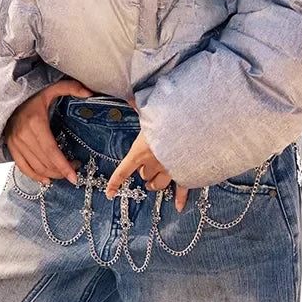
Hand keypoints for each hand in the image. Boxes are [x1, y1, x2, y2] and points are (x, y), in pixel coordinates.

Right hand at [5, 78, 93, 185]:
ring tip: (64, 172)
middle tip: (74, 168)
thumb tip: (90, 93)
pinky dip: (35, 176)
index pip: (51, 151)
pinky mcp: (11, 147)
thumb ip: (71, 88)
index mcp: (36, 122)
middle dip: (61, 170)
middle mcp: (24, 135)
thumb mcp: (51, 88)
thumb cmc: (32, 94)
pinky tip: (46, 179)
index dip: (63, 166)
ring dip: (51, 174)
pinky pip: (23, 167)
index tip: (74, 177)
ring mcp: (15, 142)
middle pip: (45, 161)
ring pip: (36, 167)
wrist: (9, 96)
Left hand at [104, 96, 189, 211]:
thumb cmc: (168, 117)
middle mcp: (154, 163)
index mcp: (141, 151)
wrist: (192, 126)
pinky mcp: (184, 172)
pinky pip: (181, 189)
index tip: (109, 193)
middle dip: (142, 172)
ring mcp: (170, 169)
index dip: (115, 182)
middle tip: (142, 170)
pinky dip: (179, 198)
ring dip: (154, 183)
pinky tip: (178, 206)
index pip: (123, 170)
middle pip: (143, 175)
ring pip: (158, 183)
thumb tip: (129, 95)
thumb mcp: (150, 109)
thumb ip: (139, 104)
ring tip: (152, 184)